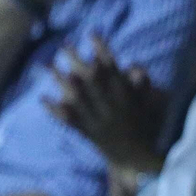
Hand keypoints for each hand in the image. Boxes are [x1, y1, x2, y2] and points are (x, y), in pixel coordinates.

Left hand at [43, 34, 168, 174]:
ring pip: (76, 97)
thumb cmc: (150, 129)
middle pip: (90, 80)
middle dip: (76, 60)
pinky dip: (55, 111)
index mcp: (127, 98)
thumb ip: (143, 86)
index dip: (102, 50)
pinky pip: (70, 121)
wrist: (141, 160)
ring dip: (60, 80)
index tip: (92, 34)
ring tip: (46, 65)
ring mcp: (97, 121)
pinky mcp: (88, 134)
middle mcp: (110, 107)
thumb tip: (134, 67)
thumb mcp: (152, 105)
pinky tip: (42, 99)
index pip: (113, 69)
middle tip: (64, 45)